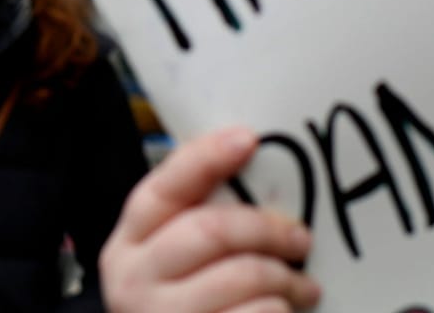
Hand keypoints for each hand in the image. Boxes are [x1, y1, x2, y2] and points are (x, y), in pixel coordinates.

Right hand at [99, 128, 320, 312]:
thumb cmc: (182, 307)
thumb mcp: (168, 264)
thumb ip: (195, 225)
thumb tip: (253, 174)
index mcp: (129, 243)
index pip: (165, 187)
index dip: (207, 157)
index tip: (249, 139)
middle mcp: (135, 278)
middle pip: (211, 230)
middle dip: (267, 228)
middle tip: (301, 237)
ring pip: (243, 276)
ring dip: (286, 278)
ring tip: (304, 287)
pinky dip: (281, 311)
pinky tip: (283, 312)